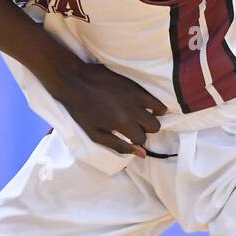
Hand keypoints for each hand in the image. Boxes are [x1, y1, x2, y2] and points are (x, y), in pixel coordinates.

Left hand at [50, 62, 166, 157]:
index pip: (141, 139)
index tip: (127, 137)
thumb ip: (119, 146)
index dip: (134, 140)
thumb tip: (142, 154)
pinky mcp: (135, 84)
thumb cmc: (82, 111)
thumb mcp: (96, 135)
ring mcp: (136, 95)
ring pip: (160, 111)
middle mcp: (134, 109)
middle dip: (145, 130)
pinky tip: (144, 106)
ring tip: (140, 117)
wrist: (75, 82)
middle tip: (133, 127)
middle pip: (154, 126)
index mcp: (123, 123)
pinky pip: (154, 97)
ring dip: (151, 117)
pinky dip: (154, 105)